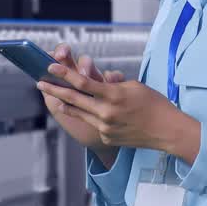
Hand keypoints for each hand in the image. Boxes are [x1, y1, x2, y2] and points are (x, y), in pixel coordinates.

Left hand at [39, 54, 199, 162]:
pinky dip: (91, 116)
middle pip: (73, 99)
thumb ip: (112, 85)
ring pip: (79, 113)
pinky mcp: (107, 138)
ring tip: (55, 98)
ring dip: (65, 104)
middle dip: (55, 90)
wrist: (166, 130)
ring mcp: (105, 128)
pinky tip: (93, 112)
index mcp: (113, 95)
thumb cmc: (154, 103)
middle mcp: (105, 113)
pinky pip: (94, 124)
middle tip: (40, 82)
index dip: (64, 74)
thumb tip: (98, 85)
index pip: (82, 83)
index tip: (51, 66)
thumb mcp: (133, 86)